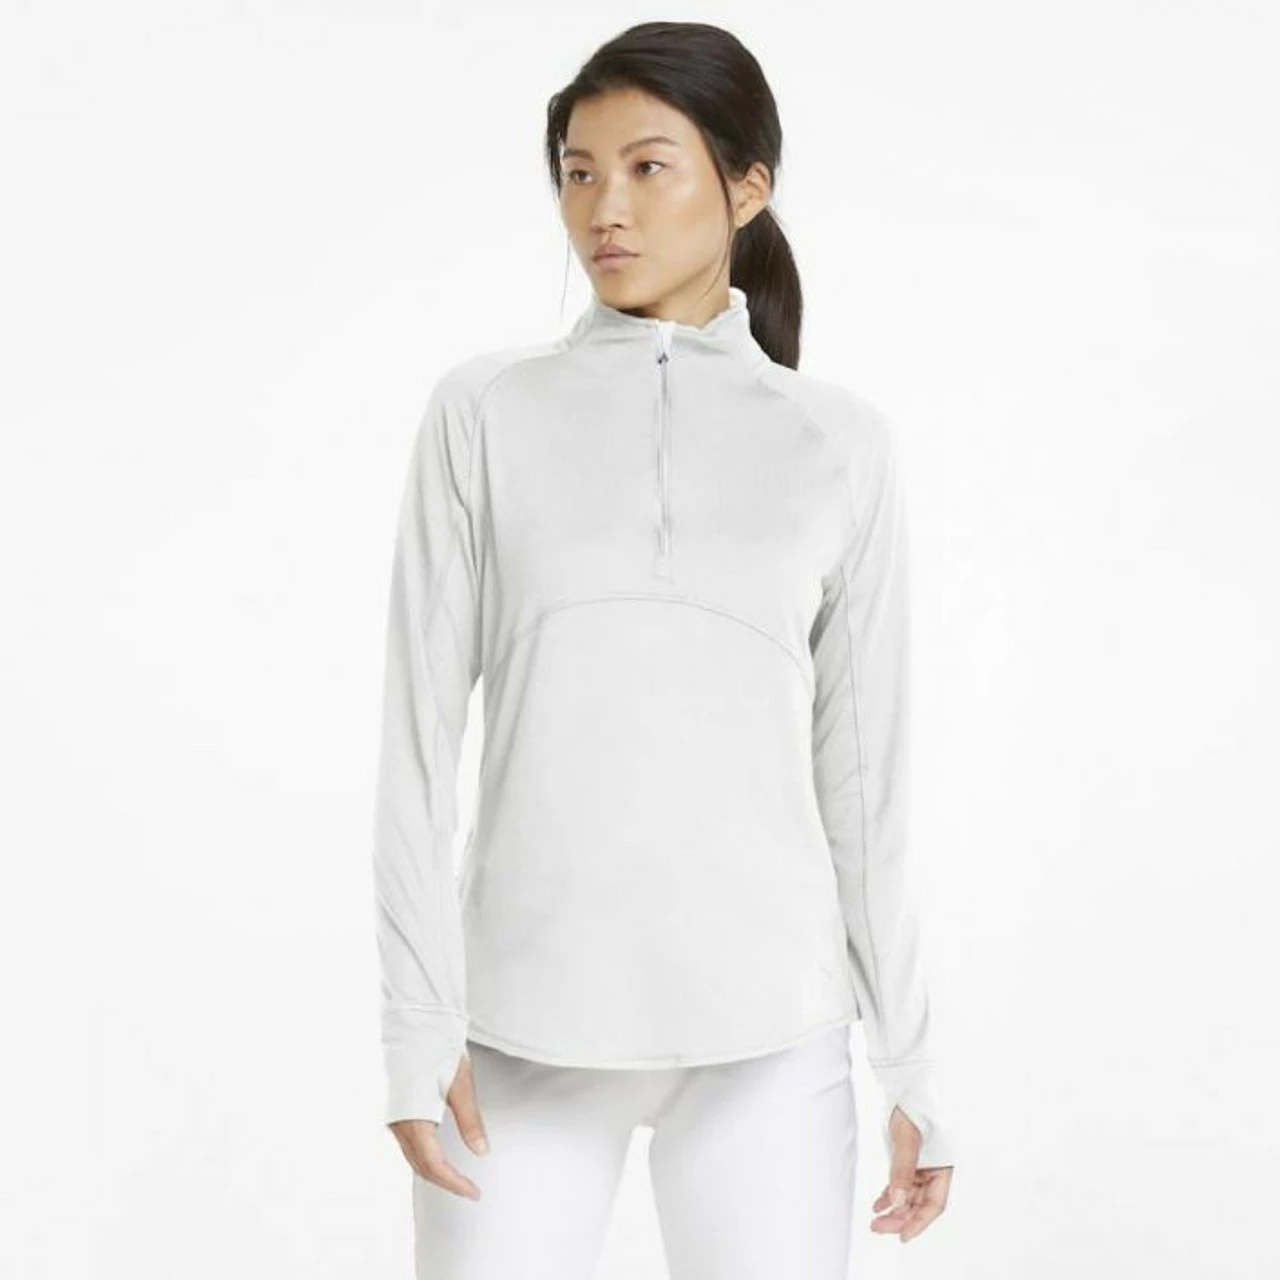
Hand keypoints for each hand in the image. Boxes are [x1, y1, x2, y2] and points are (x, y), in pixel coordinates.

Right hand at [388, 1051, 490, 1200]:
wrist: (416, 1023)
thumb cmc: (436, 1047)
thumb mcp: (461, 1084)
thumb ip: (470, 1121)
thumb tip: (480, 1150)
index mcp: (414, 1118)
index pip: (434, 1165)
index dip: (454, 1183)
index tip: (472, 1191)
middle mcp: (399, 1123)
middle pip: (421, 1166)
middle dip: (446, 1182)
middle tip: (469, 1189)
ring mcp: (395, 1118)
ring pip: (413, 1157)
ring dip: (435, 1172)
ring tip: (458, 1178)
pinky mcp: (396, 1111)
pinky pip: (409, 1145)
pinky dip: (425, 1157)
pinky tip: (438, 1157)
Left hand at [869, 1104, 952, 1241]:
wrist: (903, 1083)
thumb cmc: (911, 1105)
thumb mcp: (907, 1138)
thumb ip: (902, 1169)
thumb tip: (898, 1200)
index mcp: (944, 1166)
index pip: (935, 1204)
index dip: (920, 1222)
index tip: (902, 1236)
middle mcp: (934, 1170)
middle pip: (920, 1204)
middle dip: (902, 1218)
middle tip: (878, 1227)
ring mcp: (921, 1166)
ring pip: (909, 1197)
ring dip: (894, 1210)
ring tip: (875, 1221)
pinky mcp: (907, 1160)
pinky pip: (900, 1185)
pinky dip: (889, 1196)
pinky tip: (878, 1205)